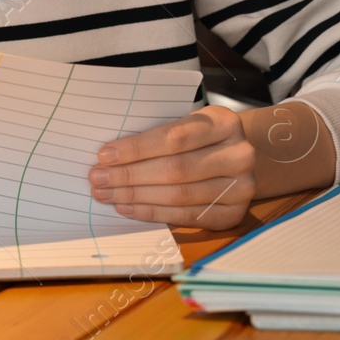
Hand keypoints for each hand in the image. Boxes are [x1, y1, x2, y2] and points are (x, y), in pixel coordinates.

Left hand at [89, 105, 256, 229]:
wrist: (235, 157)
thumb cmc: (198, 137)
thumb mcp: (185, 122)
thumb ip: (155, 133)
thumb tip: (108, 155)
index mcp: (224, 123)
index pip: (174, 138)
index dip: (136, 149)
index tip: (104, 155)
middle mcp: (239, 155)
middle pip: (175, 170)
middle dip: (130, 176)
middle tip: (98, 178)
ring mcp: (241, 187)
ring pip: (179, 195)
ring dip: (136, 196)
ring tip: (106, 194)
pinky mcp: (234, 213)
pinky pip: (187, 216)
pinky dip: (153, 213)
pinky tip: (128, 208)